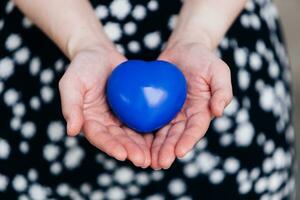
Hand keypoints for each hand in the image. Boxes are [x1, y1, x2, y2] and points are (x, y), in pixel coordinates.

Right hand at [59, 46, 152, 167]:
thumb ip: (71, 106)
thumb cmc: (82, 67)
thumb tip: (72, 131)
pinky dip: (151, 131)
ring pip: (132, 135)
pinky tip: (162, 139)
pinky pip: (142, 121)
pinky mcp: (133, 110)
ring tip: (154, 157)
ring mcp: (120, 117)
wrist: (100, 54)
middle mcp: (106, 123)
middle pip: (118, 140)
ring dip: (143, 147)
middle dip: (130, 151)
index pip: (99, 137)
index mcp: (90, 121)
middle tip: (143, 161)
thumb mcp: (71, 83)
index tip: (122, 154)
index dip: (110, 146)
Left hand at [151, 42, 232, 168]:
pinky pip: (149, 121)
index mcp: (201, 111)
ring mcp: (170, 112)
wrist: (184, 49)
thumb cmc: (204, 59)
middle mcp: (185, 116)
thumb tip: (218, 112)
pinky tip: (135, 143)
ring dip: (156, 148)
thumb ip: (222, 91)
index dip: (188, 141)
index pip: (195, 129)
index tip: (180, 152)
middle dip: (169, 150)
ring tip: (147, 161)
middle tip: (159, 163)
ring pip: (162, 134)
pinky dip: (144, 133)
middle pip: (177, 136)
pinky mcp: (156, 106)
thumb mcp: (218, 71)